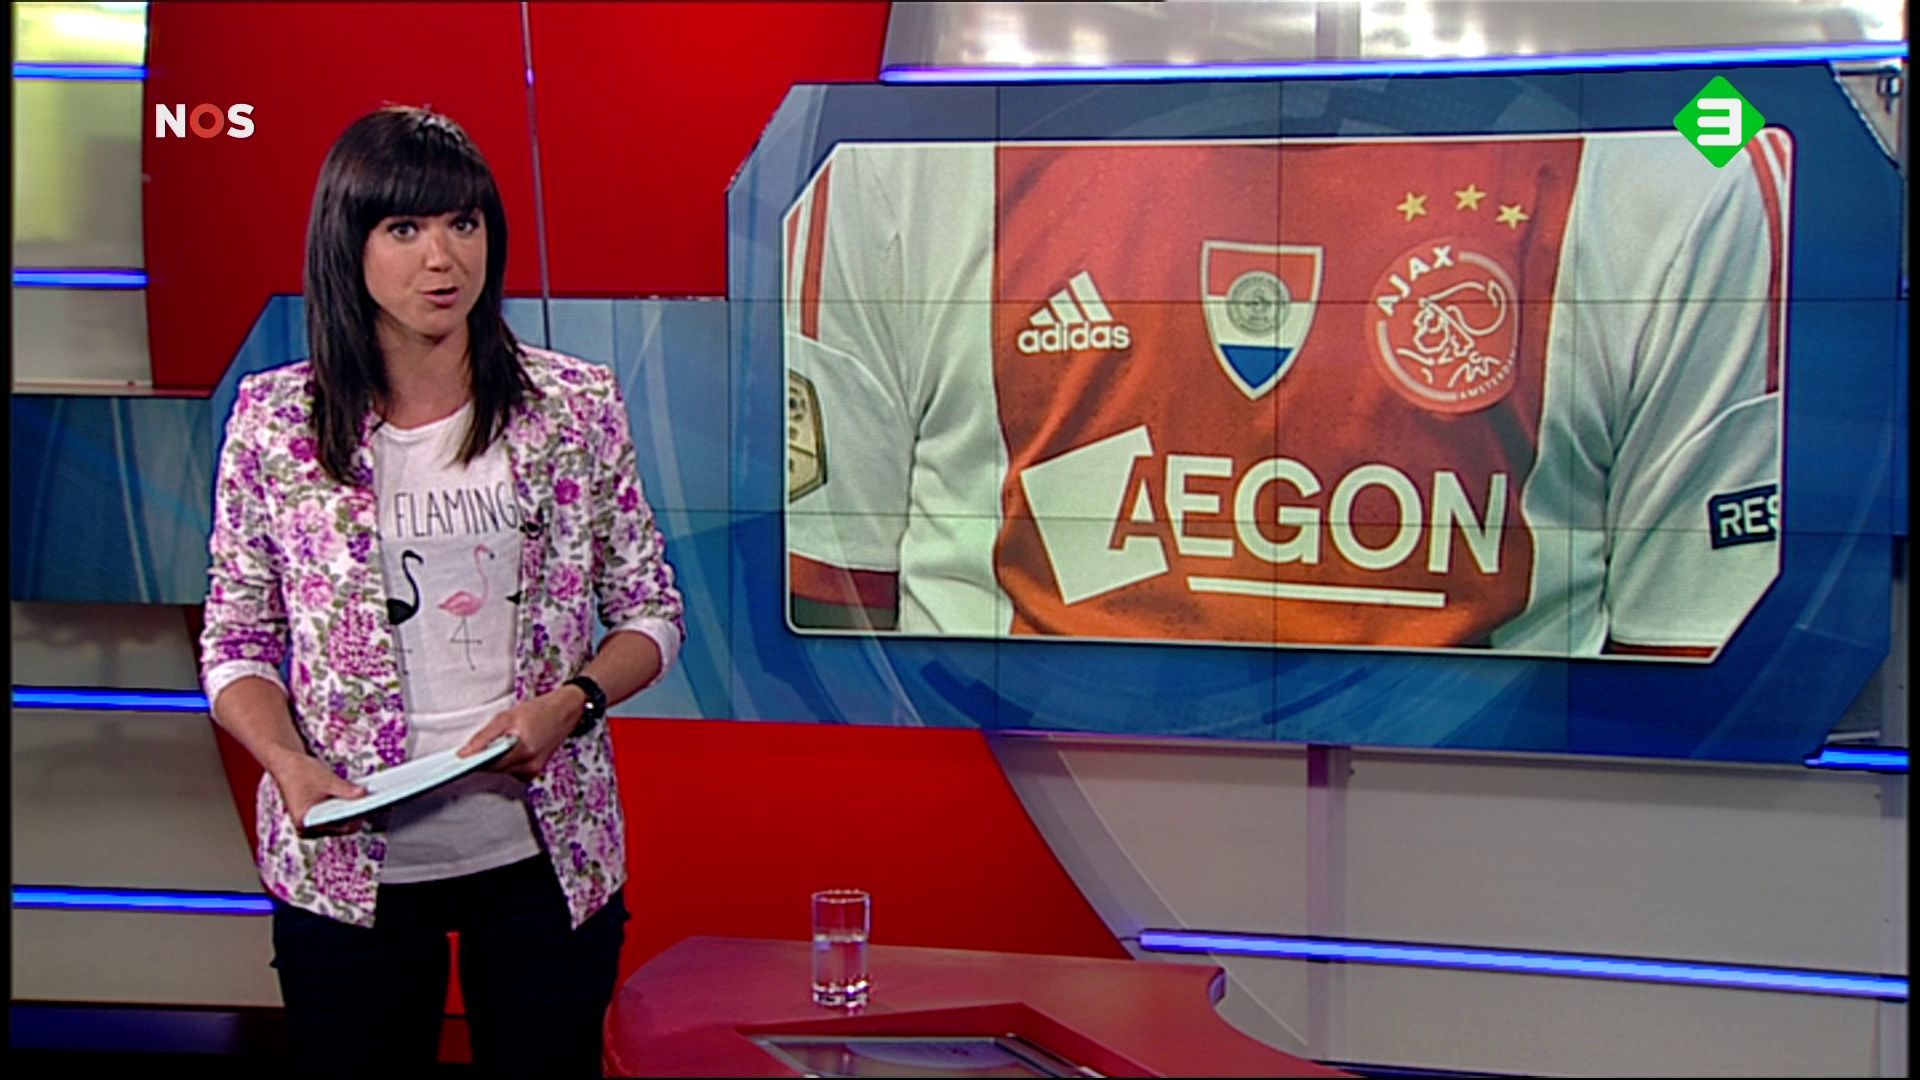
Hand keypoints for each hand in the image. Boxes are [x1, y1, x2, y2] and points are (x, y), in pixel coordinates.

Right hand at [271, 754, 369, 837]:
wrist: (285, 764)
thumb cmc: (299, 772)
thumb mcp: (327, 780)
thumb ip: (346, 790)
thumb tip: (364, 794)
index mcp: (306, 822)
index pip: (339, 828)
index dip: (357, 818)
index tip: (371, 810)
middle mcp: (306, 829)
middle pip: (340, 828)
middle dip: (355, 816)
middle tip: (372, 804)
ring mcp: (309, 826)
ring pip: (338, 825)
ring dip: (350, 814)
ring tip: (363, 802)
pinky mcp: (313, 820)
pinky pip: (333, 820)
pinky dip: (343, 812)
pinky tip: (353, 802)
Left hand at [458, 688, 583, 779]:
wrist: (566, 711)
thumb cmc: (540, 710)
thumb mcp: (507, 717)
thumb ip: (484, 736)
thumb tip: (465, 752)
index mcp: (523, 751)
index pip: (489, 765)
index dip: (473, 762)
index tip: (458, 761)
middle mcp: (530, 765)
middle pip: (495, 770)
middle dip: (483, 761)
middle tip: (474, 749)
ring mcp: (533, 770)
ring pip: (502, 772)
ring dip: (494, 762)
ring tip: (495, 745)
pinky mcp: (534, 771)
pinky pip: (512, 772)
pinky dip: (505, 763)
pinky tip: (506, 750)